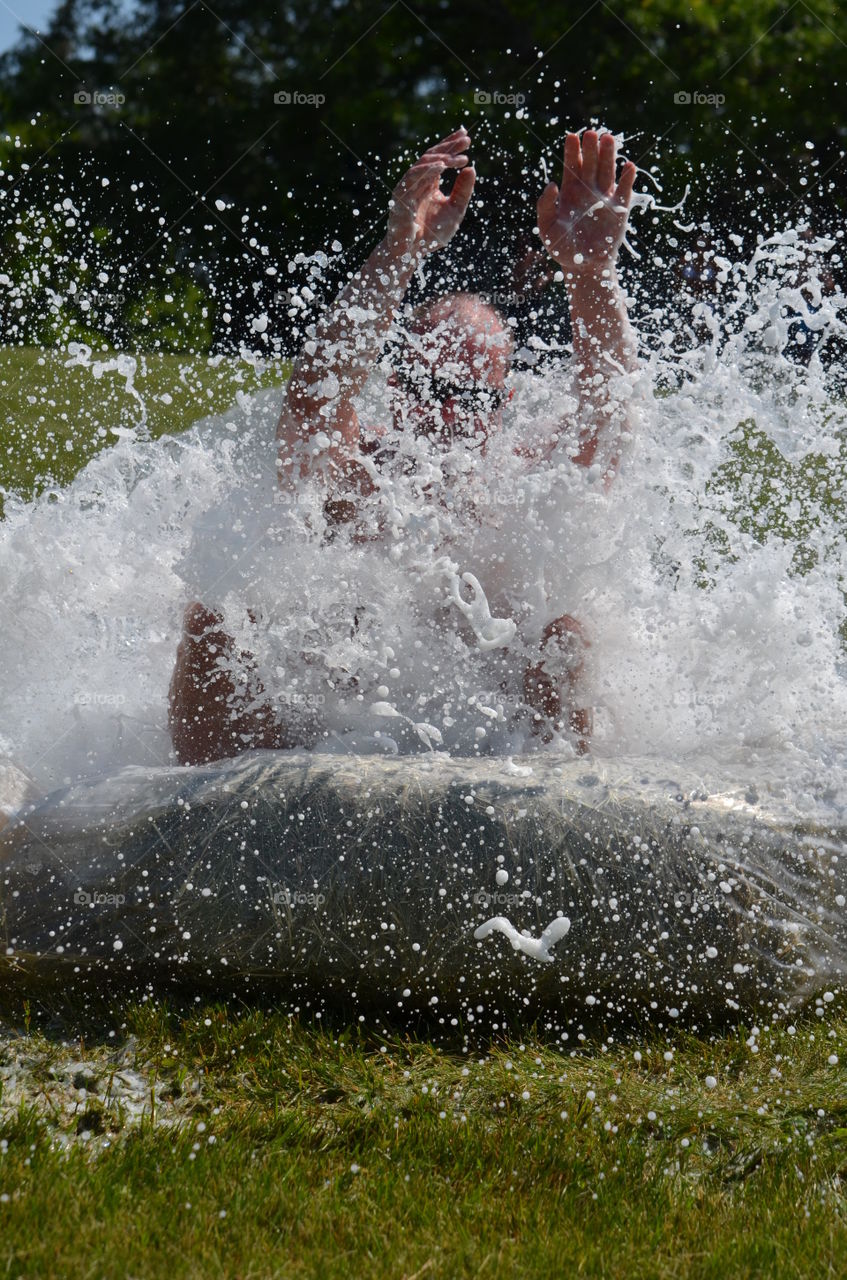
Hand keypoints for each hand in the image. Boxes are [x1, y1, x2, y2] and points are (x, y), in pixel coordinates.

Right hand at [386, 127, 475, 257]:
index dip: (451, 145)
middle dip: (449, 147)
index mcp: (429, 183)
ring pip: (423, 164)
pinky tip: (441, 167)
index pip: (439, 158)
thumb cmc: (431, 234)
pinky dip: (427, 171)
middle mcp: (418, 181)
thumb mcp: (455, 210)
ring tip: (458, 158)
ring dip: (441, 159)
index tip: (466, 136)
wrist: (411, 253)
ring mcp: (408, 187)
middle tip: (466, 141)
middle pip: (432, 156)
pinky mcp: (400, 196)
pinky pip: (412, 178)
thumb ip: (463, 191)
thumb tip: (472, 168)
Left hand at [537, 130, 635, 273]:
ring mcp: (605, 197)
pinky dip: (628, 178)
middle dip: (591, 148)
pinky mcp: (620, 208)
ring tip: (608, 139)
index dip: (572, 151)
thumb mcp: (546, 228)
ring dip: (609, 155)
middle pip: (591, 163)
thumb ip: (544, 206)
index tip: (571, 136)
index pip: (572, 166)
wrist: (584, 267)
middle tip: (591, 133)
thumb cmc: (563, 248)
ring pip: (608, 170)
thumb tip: (551, 184)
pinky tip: (628, 166)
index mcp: (570, 192)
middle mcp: (588, 190)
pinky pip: (626, 189)